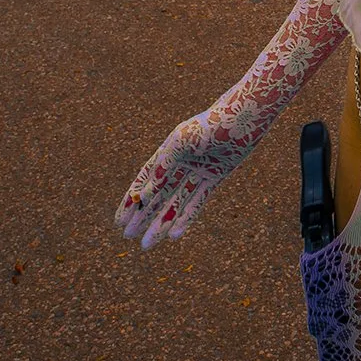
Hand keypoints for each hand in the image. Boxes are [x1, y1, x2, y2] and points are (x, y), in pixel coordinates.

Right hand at [115, 111, 233, 247]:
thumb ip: (163, 166)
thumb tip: (145, 195)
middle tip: (128, 235)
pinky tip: (173, 235)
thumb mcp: (181, 142)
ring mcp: (198, 172)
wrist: (242, 117)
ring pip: (175, 203)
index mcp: (168, 151)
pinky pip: (197, 202)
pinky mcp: (215, 177)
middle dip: (143, 216)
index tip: (119, 220)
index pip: (145, 180)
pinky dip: (186, 218)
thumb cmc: (208, 125)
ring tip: (147, 243)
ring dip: (161, 222)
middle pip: (158, 195)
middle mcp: (181, 163)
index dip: (132, 200)